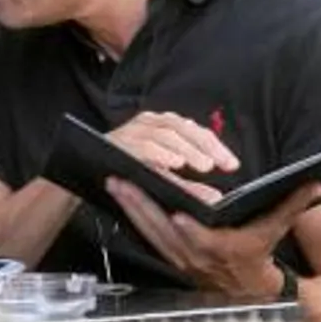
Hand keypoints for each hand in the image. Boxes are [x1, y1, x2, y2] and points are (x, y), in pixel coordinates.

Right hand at [107, 112, 240, 186]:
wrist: (87, 173)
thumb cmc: (129, 175)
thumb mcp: (163, 180)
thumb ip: (187, 186)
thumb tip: (215, 199)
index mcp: (164, 127)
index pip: (196, 132)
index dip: (216, 146)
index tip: (233, 165)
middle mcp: (150, 122)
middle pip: (185, 128)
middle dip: (206, 147)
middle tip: (221, 165)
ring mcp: (134, 129)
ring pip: (167, 134)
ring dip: (187, 150)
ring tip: (203, 165)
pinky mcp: (120, 141)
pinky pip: (144, 144)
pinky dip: (161, 152)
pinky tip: (175, 163)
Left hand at [108, 178, 320, 294]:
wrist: (249, 291)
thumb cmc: (259, 253)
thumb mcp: (276, 228)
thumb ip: (292, 203)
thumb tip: (313, 182)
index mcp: (222, 249)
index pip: (202, 240)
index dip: (188, 229)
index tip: (175, 212)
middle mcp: (196, 256)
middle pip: (163, 231)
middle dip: (141, 206)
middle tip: (121, 181)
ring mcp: (179, 258)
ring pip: (149, 232)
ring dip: (130, 208)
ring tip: (113, 183)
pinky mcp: (169, 256)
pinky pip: (147, 236)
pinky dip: (132, 217)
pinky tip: (120, 199)